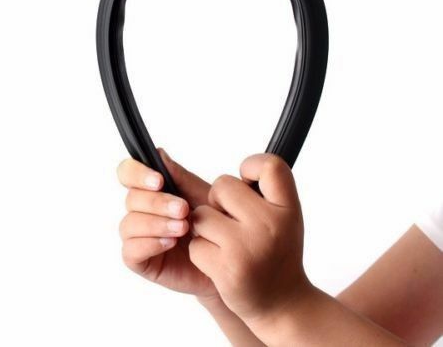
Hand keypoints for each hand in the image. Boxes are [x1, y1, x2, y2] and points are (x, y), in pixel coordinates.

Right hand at [117, 149, 217, 298]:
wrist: (230, 258)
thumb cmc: (215, 224)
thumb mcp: (201, 195)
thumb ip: (179, 176)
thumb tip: (159, 154)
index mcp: (152, 189)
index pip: (128, 172)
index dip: (137, 173)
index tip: (159, 180)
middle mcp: (141, 210)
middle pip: (131, 198)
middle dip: (158, 203)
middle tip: (183, 209)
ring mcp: (138, 235)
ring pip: (129, 223)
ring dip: (156, 223)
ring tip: (182, 228)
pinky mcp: (139, 259)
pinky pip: (131, 250)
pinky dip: (150, 243)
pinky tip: (170, 243)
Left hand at [188, 154, 310, 324]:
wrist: (283, 304)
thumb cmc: (275, 251)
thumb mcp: (279, 216)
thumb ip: (259, 189)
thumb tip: (172, 155)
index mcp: (287, 208)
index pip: (271, 165)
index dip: (252, 166)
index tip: (248, 180)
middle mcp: (271, 225)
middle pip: (222, 185)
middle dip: (218, 201)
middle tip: (233, 222)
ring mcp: (248, 247)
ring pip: (201, 215)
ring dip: (206, 229)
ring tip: (227, 245)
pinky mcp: (227, 269)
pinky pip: (195, 244)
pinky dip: (201, 252)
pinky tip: (221, 263)